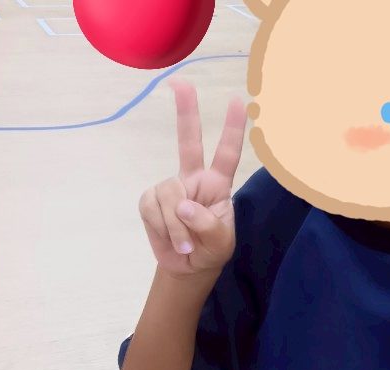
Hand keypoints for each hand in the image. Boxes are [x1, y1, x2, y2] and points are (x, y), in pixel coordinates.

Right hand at [139, 80, 246, 277]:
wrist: (187, 265)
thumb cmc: (210, 249)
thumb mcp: (220, 242)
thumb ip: (208, 225)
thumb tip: (184, 205)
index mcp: (217, 184)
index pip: (227, 153)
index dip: (232, 129)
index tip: (239, 102)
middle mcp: (193, 179)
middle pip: (188, 142)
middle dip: (186, 112)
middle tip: (181, 83)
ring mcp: (170, 188)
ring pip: (169, 194)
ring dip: (176, 226)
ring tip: (185, 244)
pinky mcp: (150, 200)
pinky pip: (153, 209)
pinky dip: (162, 229)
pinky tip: (170, 239)